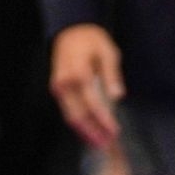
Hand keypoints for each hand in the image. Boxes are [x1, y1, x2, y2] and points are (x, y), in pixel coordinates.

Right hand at [50, 23, 126, 149]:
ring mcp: (58, 87)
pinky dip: (78, 122)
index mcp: (79, 73)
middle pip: (78, 115)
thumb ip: (111, 75)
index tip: (115, 131)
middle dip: (93, 132)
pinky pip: (67, 110)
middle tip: (107, 145)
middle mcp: (65, 83)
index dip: (104, 120)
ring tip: (98, 143)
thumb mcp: (108, 51)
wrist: (70, 29)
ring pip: (70, 115)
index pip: (93, 104)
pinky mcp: (57, 89)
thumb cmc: (92, 40)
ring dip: (84, 131)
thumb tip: (117, 96)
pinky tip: (88, 130)